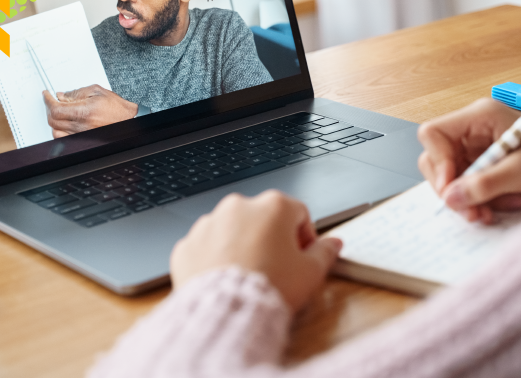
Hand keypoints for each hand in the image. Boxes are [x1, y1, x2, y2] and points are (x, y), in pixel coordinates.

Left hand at [43, 85, 138, 137]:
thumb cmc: (117, 107)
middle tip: (52, 101)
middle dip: (49, 108)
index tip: (46, 95)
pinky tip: (63, 123)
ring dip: (53, 121)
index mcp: (84, 111)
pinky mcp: (83, 139)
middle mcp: (81, 125)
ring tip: (58, 112)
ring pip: (55, 131)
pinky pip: (63, 138)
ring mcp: (81, 134)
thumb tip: (62, 95)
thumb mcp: (96, 91)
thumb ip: (77, 93)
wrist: (128, 120)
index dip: (47, 101)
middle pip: (53, 120)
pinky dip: (59, 130)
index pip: (56, 108)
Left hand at [170, 191, 342, 312]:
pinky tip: (225, 280)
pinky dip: (214, 259)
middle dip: (271, 239)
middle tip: (276, 269)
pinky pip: (205, 247)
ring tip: (249, 276)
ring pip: (232, 230)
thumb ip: (325, 253)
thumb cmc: (271, 289)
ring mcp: (209, 223)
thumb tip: (333, 244)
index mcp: (273, 206)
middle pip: (263, 218)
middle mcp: (239, 206)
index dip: (305, 237)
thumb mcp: (311, 273)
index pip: (298, 213)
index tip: (302, 257)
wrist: (227, 312)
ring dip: (241, 246)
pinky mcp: (187, 244)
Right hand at [417, 98, 520, 223]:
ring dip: (469, 199)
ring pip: (451, 178)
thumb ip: (485, 184)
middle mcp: (475, 130)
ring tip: (493, 211)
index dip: (437, 161)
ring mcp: (479, 149)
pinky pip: (467, 188)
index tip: (451, 188)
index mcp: (482, 115)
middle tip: (472, 210)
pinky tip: (505, 203)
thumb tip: (451, 196)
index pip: (434, 133)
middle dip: (453, 187)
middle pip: (437, 159)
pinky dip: (481, 202)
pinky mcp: (486, 167)